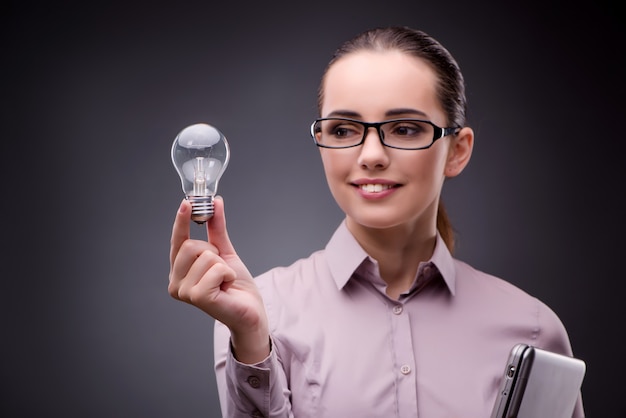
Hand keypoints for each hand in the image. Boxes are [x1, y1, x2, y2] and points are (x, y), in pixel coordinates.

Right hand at [168, 197, 269, 362]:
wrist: (250, 311)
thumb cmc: (235, 286)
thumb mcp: (225, 252)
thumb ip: (216, 228)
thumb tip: (215, 203)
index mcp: (179, 271)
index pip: (177, 241)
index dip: (181, 221)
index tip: (187, 202)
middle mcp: (175, 282)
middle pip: (192, 245)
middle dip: (214, 252)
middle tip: (221, 270)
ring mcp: (184, 292)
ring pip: (206, 256)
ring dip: (223, 265)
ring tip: (224, 281)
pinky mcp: (197, 297)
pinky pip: (215, 269)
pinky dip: (227, 274)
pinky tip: (226, 287)